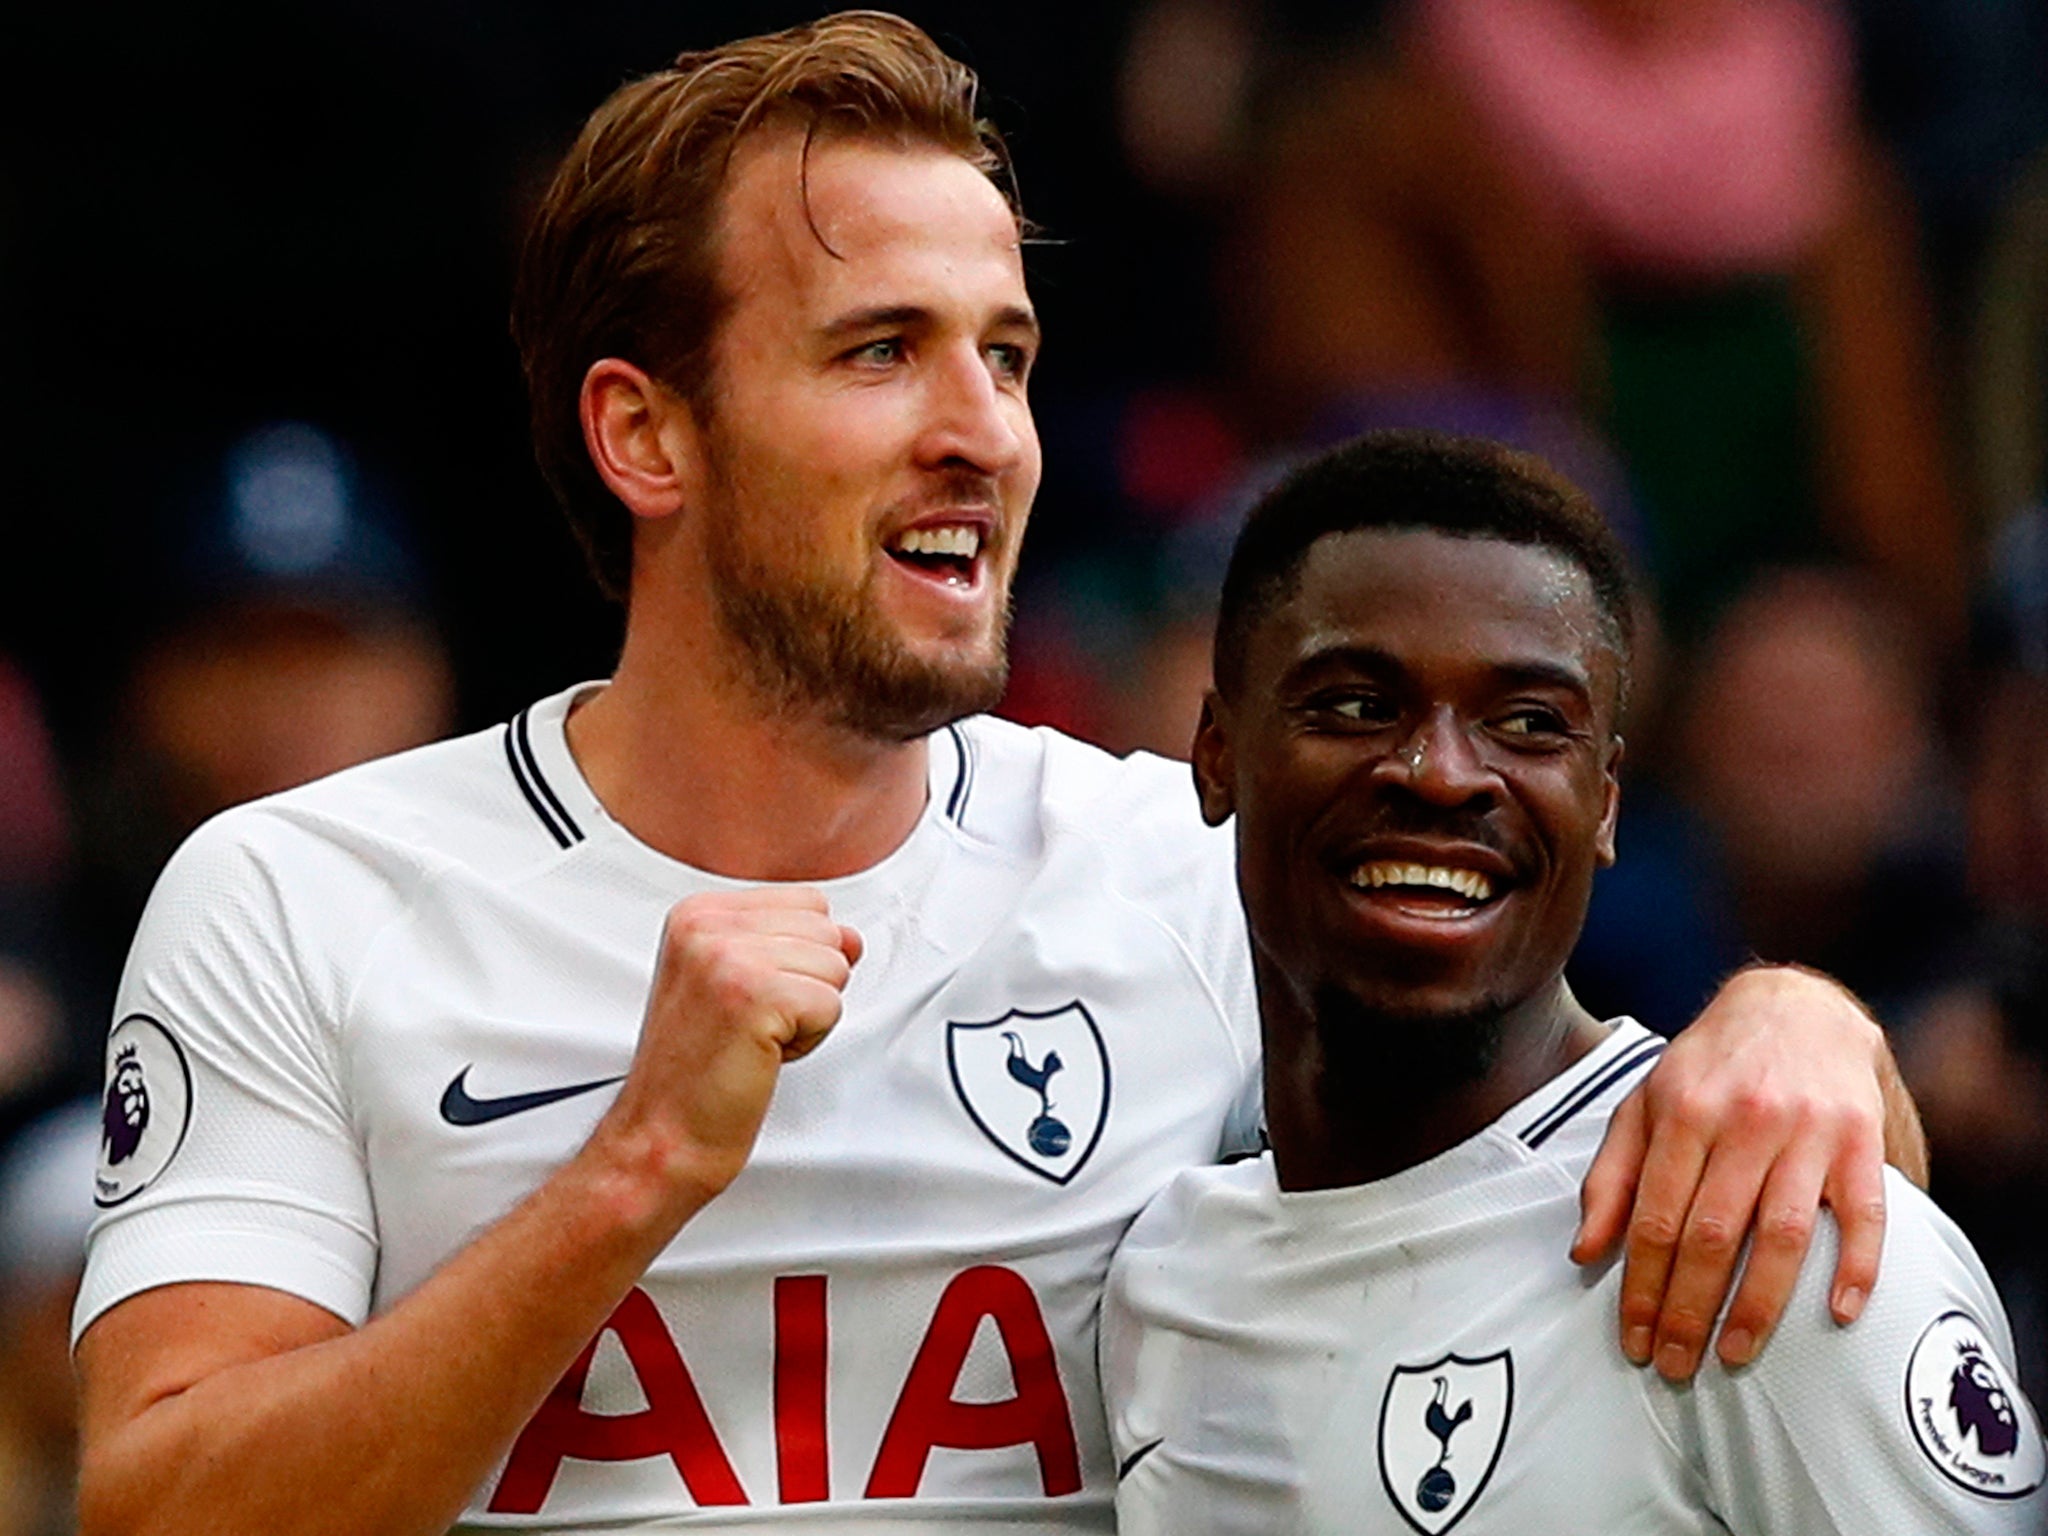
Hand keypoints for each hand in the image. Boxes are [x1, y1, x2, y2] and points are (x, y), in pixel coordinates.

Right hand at [597, 887, 861, 1206]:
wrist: (662, 1135)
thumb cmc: (694, 1071)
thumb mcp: (735, 983)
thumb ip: (792, 945)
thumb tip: (852, 937)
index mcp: (697, 913)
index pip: (807, 903)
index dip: (797, 960)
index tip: (745, 999)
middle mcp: (706, 926)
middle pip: (827, 931)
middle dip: (806, 985)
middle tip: (749, 1025)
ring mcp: (728, 956)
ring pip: (835, 966)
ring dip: (807, 1015)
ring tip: (753, 1039)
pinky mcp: (755, 995)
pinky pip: (831, 1005)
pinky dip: (808, 1040)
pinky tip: (761, 1055)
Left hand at [1572, 966, 1888, 1379]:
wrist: (1795, 1005)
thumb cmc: (1708, 1067)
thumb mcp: (1643, 1104)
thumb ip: (1611, 1177)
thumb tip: (1585, 1252)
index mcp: (1682, 1112)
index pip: (1656, 1218)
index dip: (1642, 1286)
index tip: (1634, 1338)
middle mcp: (1743, 1121)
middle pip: (1712, 1235)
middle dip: (1689, 1310)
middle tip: (1675, 1364)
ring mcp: (1807, 1132)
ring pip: (1783, 1234)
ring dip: (1759, 1305)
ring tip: (1733, 1354)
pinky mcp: (1861, 1140)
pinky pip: (1866, 1215)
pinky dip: (1857, 1268)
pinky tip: (1838, 1314)